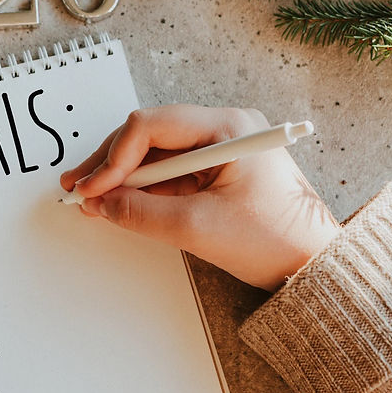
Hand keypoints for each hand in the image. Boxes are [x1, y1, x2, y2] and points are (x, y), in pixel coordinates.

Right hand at [60, 105, 339, 290]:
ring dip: (121, 177)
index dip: (114, 157)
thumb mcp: (198, 227)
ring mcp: (219, 150)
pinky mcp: (216, 172)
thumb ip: (142, 213)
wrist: (313, 265)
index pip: (151, 127)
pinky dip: (141, 189)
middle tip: (77, 188)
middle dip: (110, 164)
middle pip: (148, 137)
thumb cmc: (274, 240)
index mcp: (227, 128)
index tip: (93, 189)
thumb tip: (100, 204)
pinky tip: (116, 201)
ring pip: (154, 156)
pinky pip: (168, 174)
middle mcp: (222, 129)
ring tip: (89, 198)